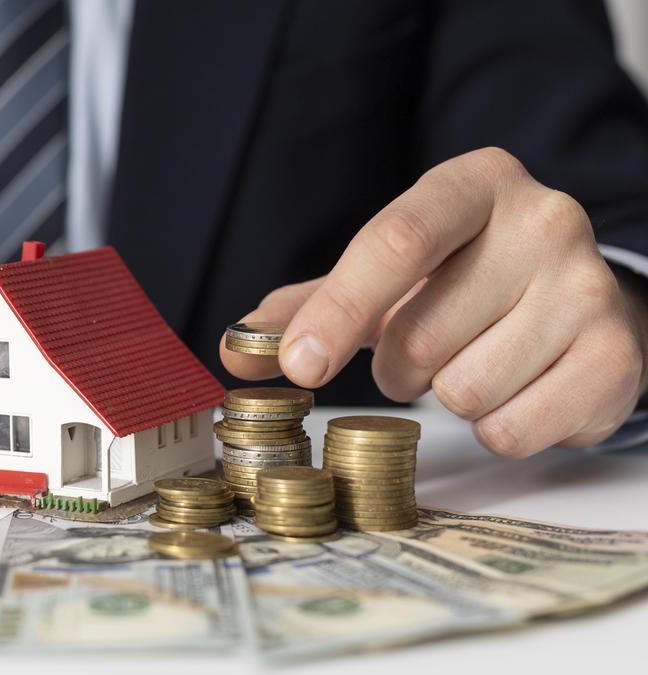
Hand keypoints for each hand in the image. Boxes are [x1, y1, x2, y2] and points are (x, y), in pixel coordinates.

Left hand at [221, 147, 647, 457]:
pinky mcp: (617, 357)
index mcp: (474, 184)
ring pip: (463, 391)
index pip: (393, 242)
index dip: (336, 311)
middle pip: (418, 337)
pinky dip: (496, 428)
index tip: (297, 367)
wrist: (579, 303)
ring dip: (448, 397)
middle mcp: (544, 220)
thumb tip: (234, 348)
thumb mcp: (386, 277)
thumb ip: (307, 307)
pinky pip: (511, 429)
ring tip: (478, 361)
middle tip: (424, 351)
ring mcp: (588, 286)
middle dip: (398, 367)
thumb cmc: (463, 283)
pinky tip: (519, 389)